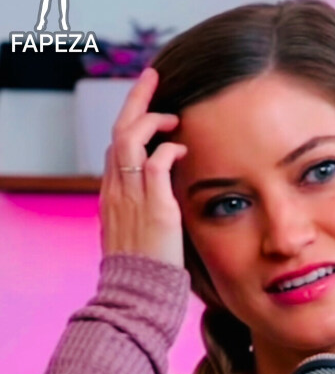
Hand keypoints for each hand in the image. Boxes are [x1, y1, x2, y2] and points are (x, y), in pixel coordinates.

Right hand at [99, 67, 188, 267]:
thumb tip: (170, 197)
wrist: (136, 297)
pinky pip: (155, 163)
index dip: (131, 123)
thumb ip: (151, 212)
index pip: (116, 148)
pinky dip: (168, 149)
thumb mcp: (141, 236)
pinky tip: (182, 148)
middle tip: (152, 76)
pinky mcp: (153, 208)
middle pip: (119, 132)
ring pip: (129, 138)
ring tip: (172, 113)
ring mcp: (132, 198)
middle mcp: (117, 192)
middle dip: (136, 100)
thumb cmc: (145, 273)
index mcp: (113, 197)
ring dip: (152, 118)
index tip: (147, 108)